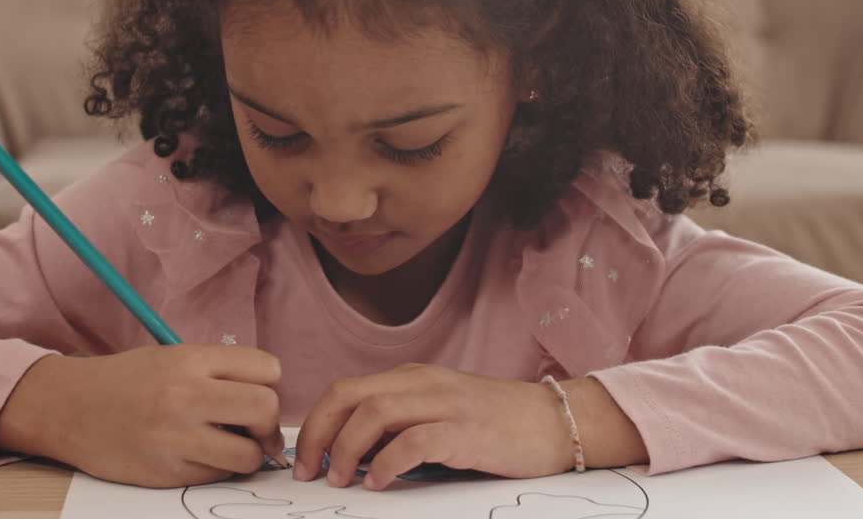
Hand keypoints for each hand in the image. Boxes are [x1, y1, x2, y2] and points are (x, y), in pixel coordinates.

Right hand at [0, 345, 283, 487]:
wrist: (70, 408)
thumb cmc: (127, 381)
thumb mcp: (173, 357)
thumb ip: (219, 372)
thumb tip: (268, 400)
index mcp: (192, 360)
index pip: (267, 368)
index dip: (269, 383)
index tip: (257, 392)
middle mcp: (187, 395)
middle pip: (265, 408)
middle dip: (268, 422)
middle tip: (256, 428)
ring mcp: (177, 437)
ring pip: (249, 455)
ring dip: (249, 454)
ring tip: (231, 447)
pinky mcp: (167, 472)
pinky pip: (218, 476)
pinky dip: (219, 470)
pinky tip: (200, 456)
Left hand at [292, 364, 575, 489]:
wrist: (557, 420)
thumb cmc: (498, 424)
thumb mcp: (441, 414)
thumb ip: (401, 425)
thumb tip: (352, 455)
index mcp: (413, 379)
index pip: (346, 390)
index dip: (317, 424)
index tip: (306, 459)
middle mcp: (424, 383)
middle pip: (350, 396)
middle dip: (320, 434)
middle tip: (309, 472)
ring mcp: (445, 404)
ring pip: (375, 413)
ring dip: (347, 448)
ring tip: (340, 479)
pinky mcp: (466, 430)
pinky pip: (414, 441)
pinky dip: (388, 463)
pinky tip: (379, 482)